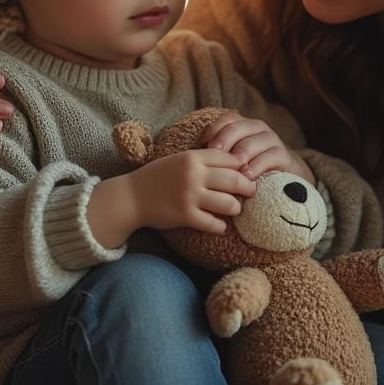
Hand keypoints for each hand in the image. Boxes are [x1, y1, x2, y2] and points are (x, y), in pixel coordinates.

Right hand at [127, 148, 257, 233]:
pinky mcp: (185, 216)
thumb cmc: (157, 177)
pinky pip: (213, 224)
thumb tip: (234, 163)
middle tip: (252, 191)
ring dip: (236, 208)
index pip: (229, 158)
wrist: (131, 197)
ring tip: (235, 209)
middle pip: (235, 180)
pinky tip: (221, 226)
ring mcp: (190, 196)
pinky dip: (220, 226)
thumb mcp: (178, 160)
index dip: (242, 166)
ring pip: (229, 204)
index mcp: (192, 157)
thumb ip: (202, 159)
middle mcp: (193, 175)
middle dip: (248, 187)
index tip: (246, 173)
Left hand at [199, 112, 315, 183]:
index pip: (227, 119)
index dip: (214, 129)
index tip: (202, 143)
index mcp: (243, 125)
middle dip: (224, 140)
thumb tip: (193, 155)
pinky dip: (257, 167)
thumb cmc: (249, 167)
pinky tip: (247, 177)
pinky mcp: (284, 155)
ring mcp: (272, 140)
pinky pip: (269, 157)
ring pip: (252, 142)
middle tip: (214, 154)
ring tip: (230, 169)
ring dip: (240, 155)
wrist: (283, 176)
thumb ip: (219, 152)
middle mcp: (258, 128)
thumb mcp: (233, 157)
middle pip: (237, 128)